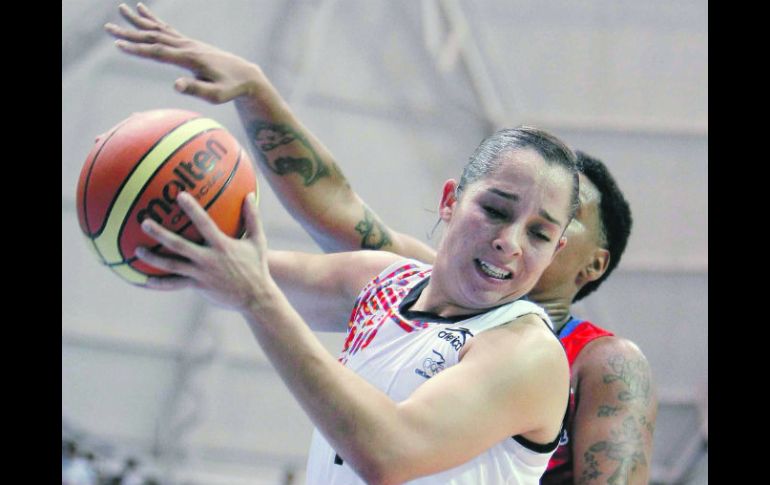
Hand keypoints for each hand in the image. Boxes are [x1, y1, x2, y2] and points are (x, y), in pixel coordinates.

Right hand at [105, 3, 263, 103]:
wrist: (246, 75)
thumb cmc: (231, 88)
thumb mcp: (216, 95)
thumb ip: (196, 89)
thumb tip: (175, 85)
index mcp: (190, 58)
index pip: (158, 52)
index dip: (138, 49)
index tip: (118, 45)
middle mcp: (187, 46)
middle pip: (154, 38)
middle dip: (130, 34)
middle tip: (108, 28)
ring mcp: (188, 42)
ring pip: (159, 30)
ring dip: (138, 21)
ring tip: (121, 9)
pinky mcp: (190, 43)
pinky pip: (168, 29)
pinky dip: (153, 20)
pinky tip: (142, 10)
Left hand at [135, 191, 277, 313]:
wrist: (256, 296)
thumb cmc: (257, 266)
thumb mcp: (258, 240)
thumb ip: (252, 217)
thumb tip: (250, 194)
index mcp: (222, 245)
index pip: (204, 223)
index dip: (192, 209)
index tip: (179, 196)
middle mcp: (208, 259)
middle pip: (179, 245)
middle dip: (160, 234)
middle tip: (144, 222)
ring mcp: (201, 274)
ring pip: (172, 265)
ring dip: (153, 258)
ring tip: (137, 249)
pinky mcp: (198, 286)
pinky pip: (175, 284)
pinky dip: (159, 283)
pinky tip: (145, 280)